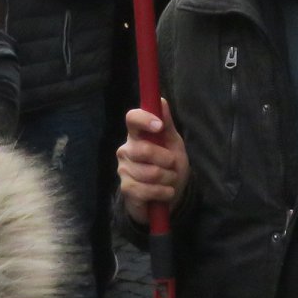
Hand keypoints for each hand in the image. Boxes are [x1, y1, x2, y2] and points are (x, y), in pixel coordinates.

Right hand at [117, 98, 188, 224]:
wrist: (167, 197)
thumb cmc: (170, 166)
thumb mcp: (173, 145)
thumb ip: (167, 125)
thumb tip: (161, 101)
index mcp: (137, 135)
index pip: (132, 119)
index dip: (144, 120)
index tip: (159, 126)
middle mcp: (126, 149)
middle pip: (144, 150)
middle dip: (166, 160)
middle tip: (172, 165)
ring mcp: (123, 169)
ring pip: (150, 173)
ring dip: (168, 179)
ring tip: (169, 180)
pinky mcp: (126, 189)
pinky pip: (147, 190)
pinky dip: (163, 193)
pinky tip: (164, 193)